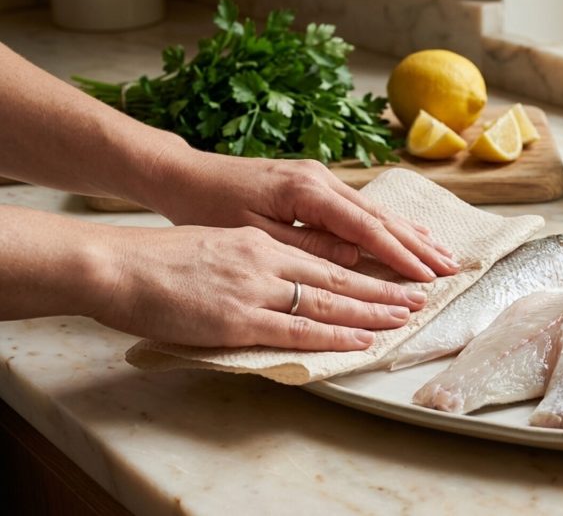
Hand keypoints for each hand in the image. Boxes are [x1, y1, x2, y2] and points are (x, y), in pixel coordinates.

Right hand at [93, 224, 426, 349]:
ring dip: (374, 308)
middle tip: (426, 290)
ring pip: (330, 297)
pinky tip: (363, 338)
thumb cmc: (164, 257)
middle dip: (388, 282)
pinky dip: (336, 333)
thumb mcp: (224, 244)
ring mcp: (256, 287)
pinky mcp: (239, 318)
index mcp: (265, 241)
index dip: (371, 260)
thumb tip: (299, 270)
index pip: (331, 250)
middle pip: (342, 271)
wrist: (118, 264)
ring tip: (409, 314)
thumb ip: (265, 256)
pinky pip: (299, 327)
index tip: (401, 268)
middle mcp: (269, 258)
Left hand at [143, 145, 457, 282]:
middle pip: (380, 217)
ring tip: (441, 252)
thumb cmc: (209, 206)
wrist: (182, 173)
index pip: (366, 229)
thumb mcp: (254, 234)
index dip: (399, 256)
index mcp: (307, 191)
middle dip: (416, 245)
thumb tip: (355, 260)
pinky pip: (360, 206)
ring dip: (409, 233)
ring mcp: (320, 177)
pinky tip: (405, 231)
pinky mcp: (313, 183)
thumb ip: (308, 246)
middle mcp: (321, 179)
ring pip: (375, 210)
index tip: (426, 278)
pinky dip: (387, 222)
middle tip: (450, 269)